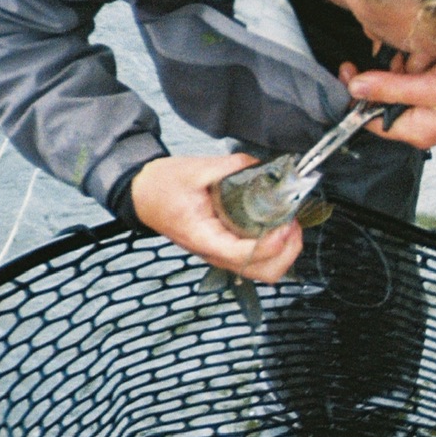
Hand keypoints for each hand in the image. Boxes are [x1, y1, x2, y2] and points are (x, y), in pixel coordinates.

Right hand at [130, 153, 303, 282]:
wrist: (143, 194)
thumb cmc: (163, 186)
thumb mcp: (194, 169)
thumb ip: (231, 166)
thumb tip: (262, 164)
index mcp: (204, 237)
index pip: (243, 255)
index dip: (271, 243)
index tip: (286, 222)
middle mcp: (215, 253)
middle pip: (264, 272)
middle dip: (287, 250)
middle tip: (292, 221)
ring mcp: (223, 255)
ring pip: (265, 270)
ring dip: (285, 251)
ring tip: (289, 224)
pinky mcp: (228, 250)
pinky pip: (259, 260)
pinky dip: (276, 248)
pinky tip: (278, 226)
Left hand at [343, 53, 435, 148]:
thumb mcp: (432, 86)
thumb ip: (390, 88)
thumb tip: (355, 87)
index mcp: (414, 130)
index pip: (369, 118)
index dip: (357, 93)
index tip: (350, 68)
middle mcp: (420, 123)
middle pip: (387, 95)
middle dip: (396, 72)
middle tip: (415, 61)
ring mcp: (431, 109)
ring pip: (403, 81)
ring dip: (413, 64)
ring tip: (434, 59)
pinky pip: (420, 78)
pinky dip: (426, 64)